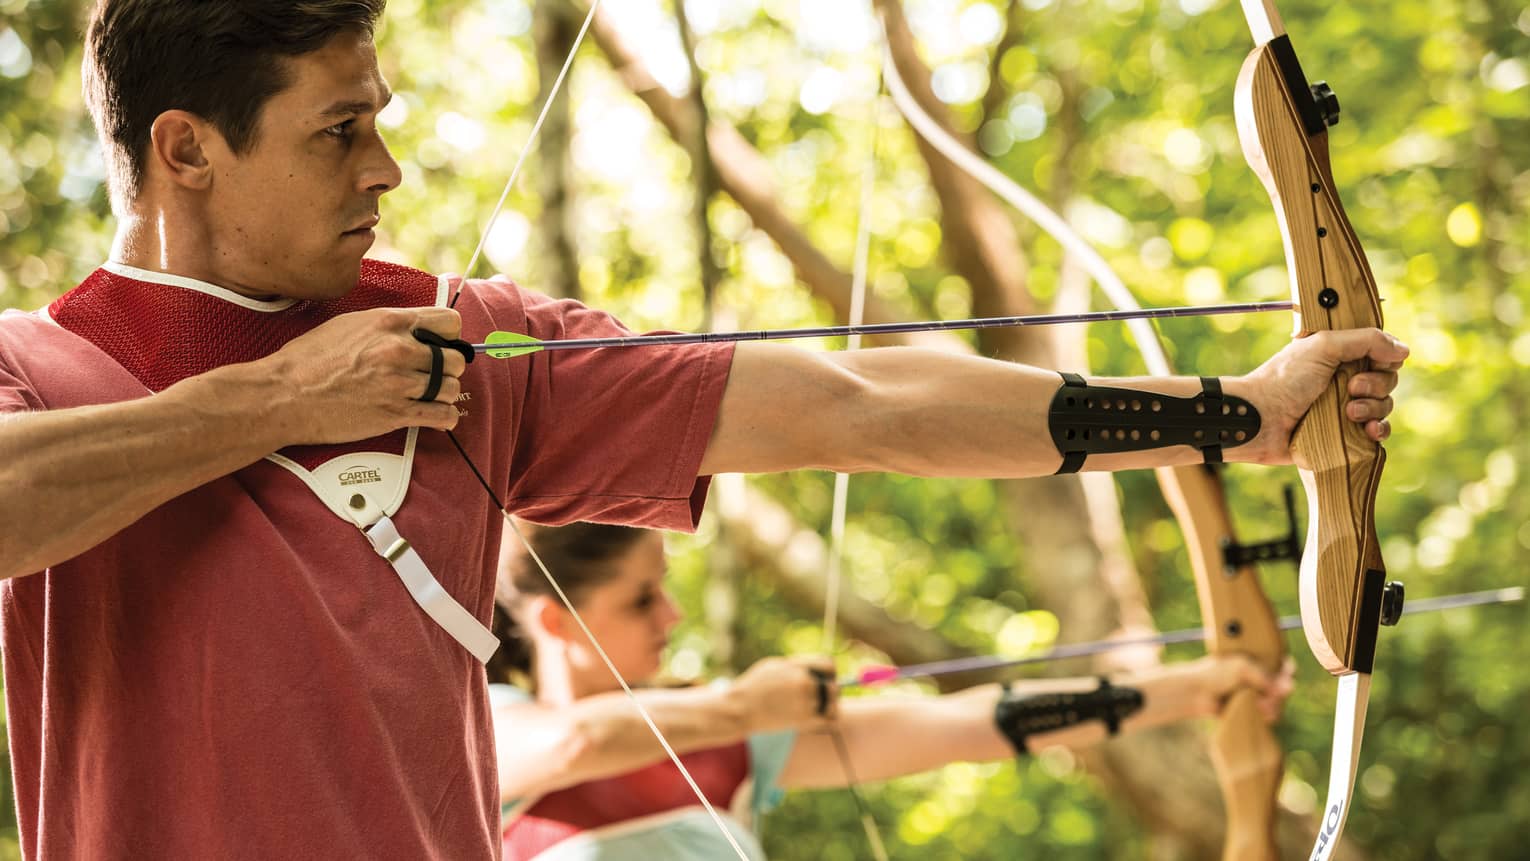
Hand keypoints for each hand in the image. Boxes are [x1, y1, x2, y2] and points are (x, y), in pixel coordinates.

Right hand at [266, 307, 464, 443]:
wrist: (284, 394)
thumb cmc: (309, 360)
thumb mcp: (349, 324)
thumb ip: (388, 325)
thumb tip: (414, 329)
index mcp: (389, 323)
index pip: (449, 322)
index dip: (449, 335)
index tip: (442, 344)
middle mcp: (399, 350)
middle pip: (455, 358)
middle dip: (448, 367)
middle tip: (435, 375)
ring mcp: (399, 383)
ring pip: (453, 388)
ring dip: (446, 393)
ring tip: (431, 396)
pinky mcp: (396, 414)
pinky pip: (443, 415)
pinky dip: (445, 417)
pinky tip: (435, 415)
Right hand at [733, 656, 837, 732]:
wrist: (740, 709)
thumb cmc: (753, 686)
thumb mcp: (773, 665)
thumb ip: (796, 665)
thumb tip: (814, 668)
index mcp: (797, 667)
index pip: (829, 665)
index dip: (830, 672)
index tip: (826, 677)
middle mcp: (804, 683)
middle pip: (834, 686)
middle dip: (830, 690)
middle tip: (823, 696)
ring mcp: (806, 702)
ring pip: (833, 704)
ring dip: (830, 706)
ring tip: (820, 708)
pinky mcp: (804, 720)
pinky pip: (830, 720)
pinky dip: (829, 719)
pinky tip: (820, 718)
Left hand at [1145, 655, 1294, 722]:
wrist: (1196, 693)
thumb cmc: (1215, 674)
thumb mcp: (1241, 667)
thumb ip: (1264, 674)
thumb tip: (1287, 687)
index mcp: (1256, 660)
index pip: (1281, 662)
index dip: (1287, 668)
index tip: (1287, 672)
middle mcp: (1259, 676)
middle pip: (1283, 684)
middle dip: (1282, 689)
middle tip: (1274, 692)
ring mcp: (1256, 693)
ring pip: (1278, 701)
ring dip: (1273, 703)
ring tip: (1261, 703)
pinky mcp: (1252, 709)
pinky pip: (1270, 714)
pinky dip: (1268, 714)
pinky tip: (1260, 711)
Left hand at [1232, 328, 1408, 464]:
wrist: (1259, 420)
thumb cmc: (1284, 380)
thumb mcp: (1322, 347)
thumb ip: (1365, 341)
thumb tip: (1403, 350)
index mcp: (1338, 356)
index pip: (1380, 353)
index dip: (1384, 358)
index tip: (1373, 362)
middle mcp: (1343, 380)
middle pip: (1386, 379)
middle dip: (1376, 384)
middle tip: (1351, 388)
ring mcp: (1344, 407)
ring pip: (1384, 405)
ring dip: (1374, 407)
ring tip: (1349, 412)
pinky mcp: (1344, 434)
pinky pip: (1377, 432)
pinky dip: (1379, 430)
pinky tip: (1369, 431)